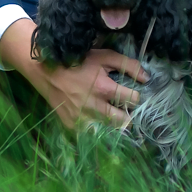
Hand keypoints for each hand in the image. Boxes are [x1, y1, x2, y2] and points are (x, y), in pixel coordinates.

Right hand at [0, 16, 149, 129]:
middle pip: (122, 121)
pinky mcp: (72, 125)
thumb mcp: (103, 56)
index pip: (132, 99)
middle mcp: (93, 106)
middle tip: (128, 110)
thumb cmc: (77, 61)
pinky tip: (98, 123)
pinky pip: (91, 135)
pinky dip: (97, 130)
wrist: (45, 71)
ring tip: (115, 118)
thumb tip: (146, 78)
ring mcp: (81, 118)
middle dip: (129, 116)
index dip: (137, 97)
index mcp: (103, 88)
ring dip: (114, 126)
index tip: (135, 95)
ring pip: (108, 131)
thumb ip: (127, 65)